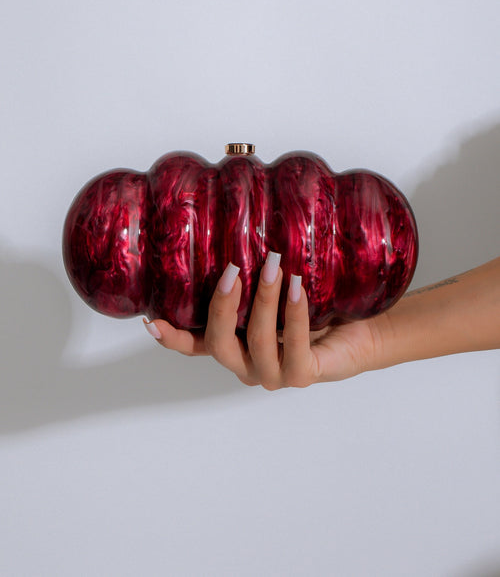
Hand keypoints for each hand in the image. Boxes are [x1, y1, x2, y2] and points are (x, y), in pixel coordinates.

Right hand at [143, 253, 381, 388]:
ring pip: (256, 340)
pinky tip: (297, 288)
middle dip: (223, 305)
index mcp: (235, 344)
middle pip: (218, 344)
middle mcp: (248, 364)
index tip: (152, 321)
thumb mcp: (275, 287)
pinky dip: (294, 314)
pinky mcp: (302, 374)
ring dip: (264, 301)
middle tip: (234, 269)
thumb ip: (252, 274)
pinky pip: (293, 345)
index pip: (195, 345)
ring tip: (275, 266)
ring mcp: (274, 373)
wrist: (360, 328)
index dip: (172, 337)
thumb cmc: (316, 304)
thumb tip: (235, 223)